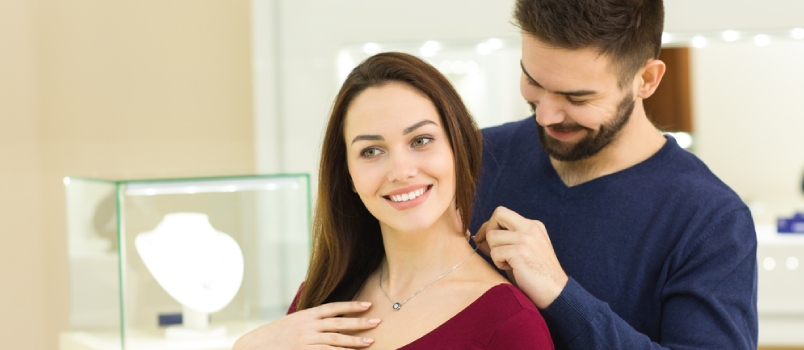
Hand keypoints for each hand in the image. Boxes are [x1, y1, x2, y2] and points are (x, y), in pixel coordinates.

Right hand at [233, 301, 380, 349]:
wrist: (252, 347)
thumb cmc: (272, 338)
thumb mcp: (291, 324)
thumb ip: (308, 323)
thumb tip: (325, 322)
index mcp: (305, 315)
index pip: (333, 307)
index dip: (351, 306)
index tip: (367, 305)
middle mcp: (307, 326)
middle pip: (339, 323)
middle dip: (359, 322)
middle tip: (377, 321)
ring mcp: (305, 340)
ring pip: (336, 340)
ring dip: (355, 341)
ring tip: (370, 342)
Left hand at [473, 206, 568, 308]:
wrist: (556, 292)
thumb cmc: (535, 276)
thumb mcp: (520, 253)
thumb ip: (502, 242)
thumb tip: (478, 238)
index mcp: (532, 226)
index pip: (502, 213)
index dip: (489, 226)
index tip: (485, 241)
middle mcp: (530, 227)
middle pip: (498, 213)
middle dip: (488, 230)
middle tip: (492, 249)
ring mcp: (526, 238)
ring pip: (492, 236)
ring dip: (494, 252)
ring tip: (509, 264)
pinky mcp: (521, 251)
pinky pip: (495, 252)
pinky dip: (499, 263)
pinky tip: (513, 270)